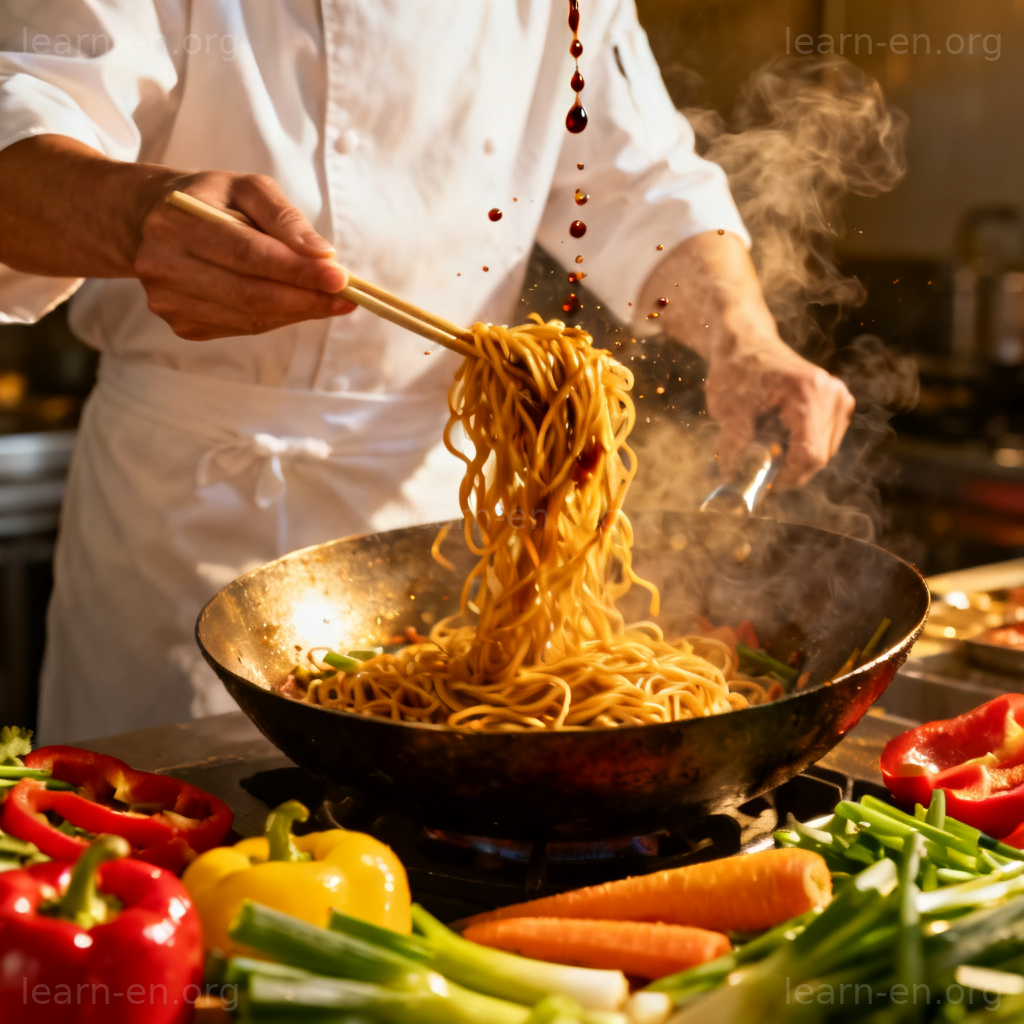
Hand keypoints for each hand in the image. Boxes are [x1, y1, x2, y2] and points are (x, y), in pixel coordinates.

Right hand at [134, 171, 353, 339]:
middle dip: (306, 299)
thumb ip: (285, 217)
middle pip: (250, 294)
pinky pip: (241, 328)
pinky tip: (291, 303)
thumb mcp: (248, 189)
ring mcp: (168, 300)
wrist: (153, 221)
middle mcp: (163, 264)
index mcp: (176, 220)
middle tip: (346, 298)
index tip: (342, 278)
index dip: (298, 271)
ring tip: (327, 300)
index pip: (249, 254)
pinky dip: (275, 319)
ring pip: (248, 318)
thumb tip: (322, 255)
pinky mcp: (180, 324)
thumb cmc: (212, 201)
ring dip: (296, 312)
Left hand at [705, 330, 854, 487]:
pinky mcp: (837, 404)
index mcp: (808, 392)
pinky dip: (801, 447)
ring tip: (766, 444)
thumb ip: (735, 445)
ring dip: (794, 458)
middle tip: (758, 469)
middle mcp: (832, 395)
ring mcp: (839, 398)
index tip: (764, 486)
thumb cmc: (736, 370)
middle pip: (820, 456)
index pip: (810, 454)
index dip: (787, 477)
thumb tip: (735, 477)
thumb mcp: (729, 408)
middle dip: (788, 470)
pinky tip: (778, 436)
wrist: (745, 343)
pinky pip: (824, 441)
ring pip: (823, 452)